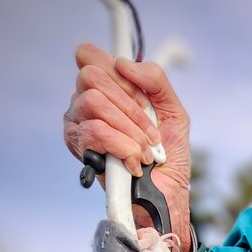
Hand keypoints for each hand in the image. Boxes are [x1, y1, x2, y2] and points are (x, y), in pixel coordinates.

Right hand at [64, 44, 193, 251]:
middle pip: (91, 76)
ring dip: (129, 129)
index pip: (89, 55)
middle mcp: (84, 102)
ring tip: (145, 151)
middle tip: (150, 133)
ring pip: (92, 103)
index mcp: (105, 88)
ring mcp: (77, 124)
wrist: (167, 195)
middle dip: (130, 105)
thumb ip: (156, 81)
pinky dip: (123, 146)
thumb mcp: (173, 112)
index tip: (142, 98)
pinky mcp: (78, 148)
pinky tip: (135, 162)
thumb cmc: (168, 156)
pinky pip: (95, 131)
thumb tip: (125, 64)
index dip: (118, 72)